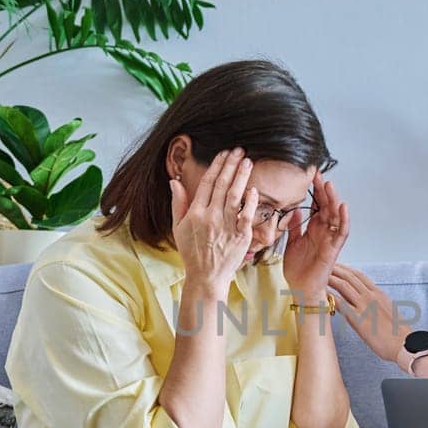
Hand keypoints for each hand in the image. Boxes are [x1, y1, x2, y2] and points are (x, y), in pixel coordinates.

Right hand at [170, 148, 256, 297]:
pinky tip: (253, 188)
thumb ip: (178, 203)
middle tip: (239, 150)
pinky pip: (247, 215)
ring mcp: (226, 226)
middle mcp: (211, 217)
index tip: (224, 153)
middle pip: (222, 184)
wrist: (206, 277)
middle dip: (231, 164)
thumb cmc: (192, 252)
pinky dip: (250, 201)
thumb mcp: (178, 227)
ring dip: (242, 176)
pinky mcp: (241, 236)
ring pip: (235, 195)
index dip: (216, 165)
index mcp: (196, 213)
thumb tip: (175, 181)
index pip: (208, 183)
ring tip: (248, 161)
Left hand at [282, 169, 349, 296]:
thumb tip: (293, 209)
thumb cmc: (297, 268)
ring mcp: (330, 239)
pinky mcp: (334, 249)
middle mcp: (324, 231)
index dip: (314, 190)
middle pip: (326, 206)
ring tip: (329, 184)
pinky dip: (344, 219)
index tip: (309, 175)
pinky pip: (342, 232)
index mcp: (313, 228)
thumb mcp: (291, 242)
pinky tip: (343, 206)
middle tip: (317, 173)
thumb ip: (293, 226)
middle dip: (323, 190)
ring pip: (335, 215)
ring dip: (333, 200)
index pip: (316, 205)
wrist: (300, 289)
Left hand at [329, 263, 411, 363]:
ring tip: (318, 275)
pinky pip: (340, 303)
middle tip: (323, 266)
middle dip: (335, 269)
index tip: (337, 266)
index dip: (346, 269)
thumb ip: (378, 304)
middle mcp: (371, 296)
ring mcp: (364, 306)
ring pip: (343, 285)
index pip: (360, 275)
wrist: (405, 344)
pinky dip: (329, 296)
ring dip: (329, 278)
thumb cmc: (399, 333)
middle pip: (349, 276)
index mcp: (379, 294)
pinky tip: (320, 294)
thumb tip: (372, 304)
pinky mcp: (358, 319)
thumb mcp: (390, 312)